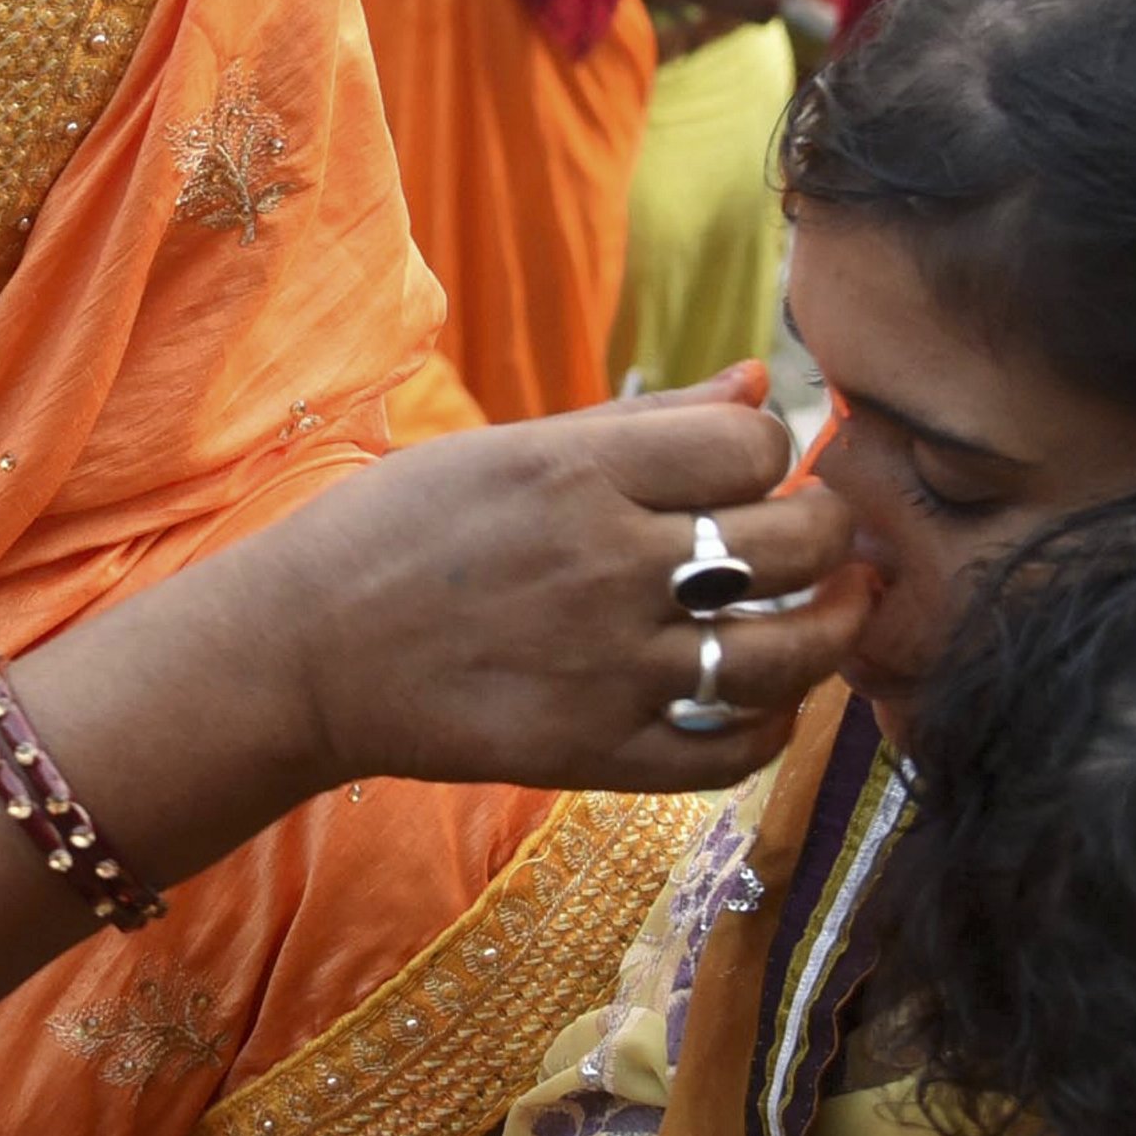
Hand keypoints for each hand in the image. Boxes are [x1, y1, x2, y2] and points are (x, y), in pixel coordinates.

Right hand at [259, 372, 864, 798]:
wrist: (300, 653)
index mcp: (582, 472)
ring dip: (835, 632)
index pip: (756, 445)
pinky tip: (764, 702)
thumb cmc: (393, 533)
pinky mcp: (595, 752)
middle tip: (823, 537)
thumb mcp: (507, 448)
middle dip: (833, 532)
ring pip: (790, 656)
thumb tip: (754, 382)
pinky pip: (731, 752)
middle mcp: (609, 565)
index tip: (749, 471)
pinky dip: (772, 729)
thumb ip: (640, 422)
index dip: (774, 452)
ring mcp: (609, 666)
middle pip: (798, 545)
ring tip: (835, 614)